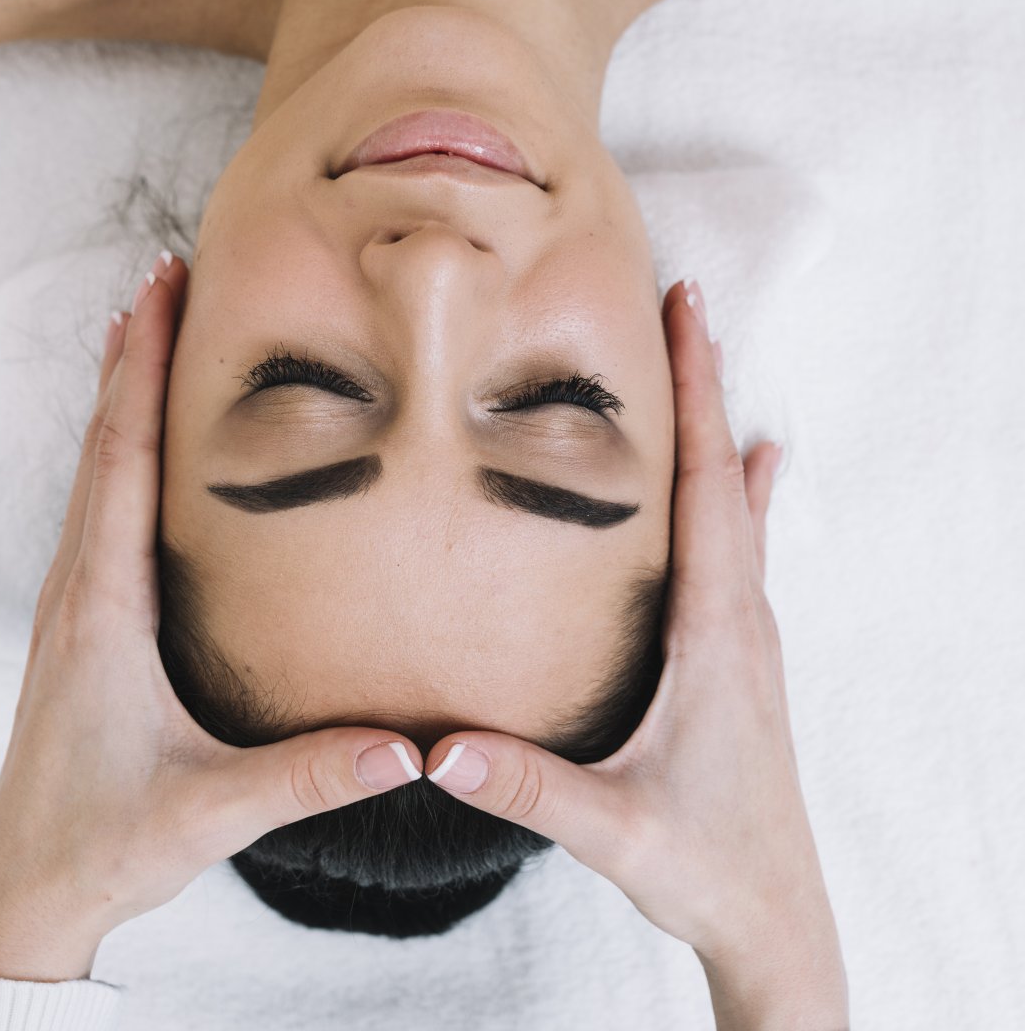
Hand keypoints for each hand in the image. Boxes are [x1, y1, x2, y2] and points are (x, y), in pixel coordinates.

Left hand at [0, 251, 422, 982]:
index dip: (144, 369)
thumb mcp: (208, 813)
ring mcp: (74, 602)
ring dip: (123, 390)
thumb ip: (307, 775)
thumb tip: (405, 746)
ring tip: (152, 324)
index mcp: (105, 609)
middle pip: (105, 440)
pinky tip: (141, 436)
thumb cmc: (105, 845)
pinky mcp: (81, 620)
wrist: (25, 892)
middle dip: (135, 350)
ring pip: (96, 467)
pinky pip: (97, 504)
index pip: (124, 460)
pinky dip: (118, 443)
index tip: (163, 291)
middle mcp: (80, 589)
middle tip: (168, 270)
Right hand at [425, 280, 846, 1025]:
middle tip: (685, 299)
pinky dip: (740, 487)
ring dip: (718, 426)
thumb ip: (528, 786)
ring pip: (737, 503)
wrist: (776, 918)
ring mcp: (750, 635)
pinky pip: (743, 544)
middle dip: (704, 382)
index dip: (696, 395)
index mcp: (714, 632)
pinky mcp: (743, 655)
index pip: (704, 487)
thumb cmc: (705, 868)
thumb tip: (440, 747)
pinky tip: (754, 468)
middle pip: (724, 472)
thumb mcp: (613, 830)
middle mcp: (742, 617)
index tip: (686, 313)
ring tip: (705, 358)